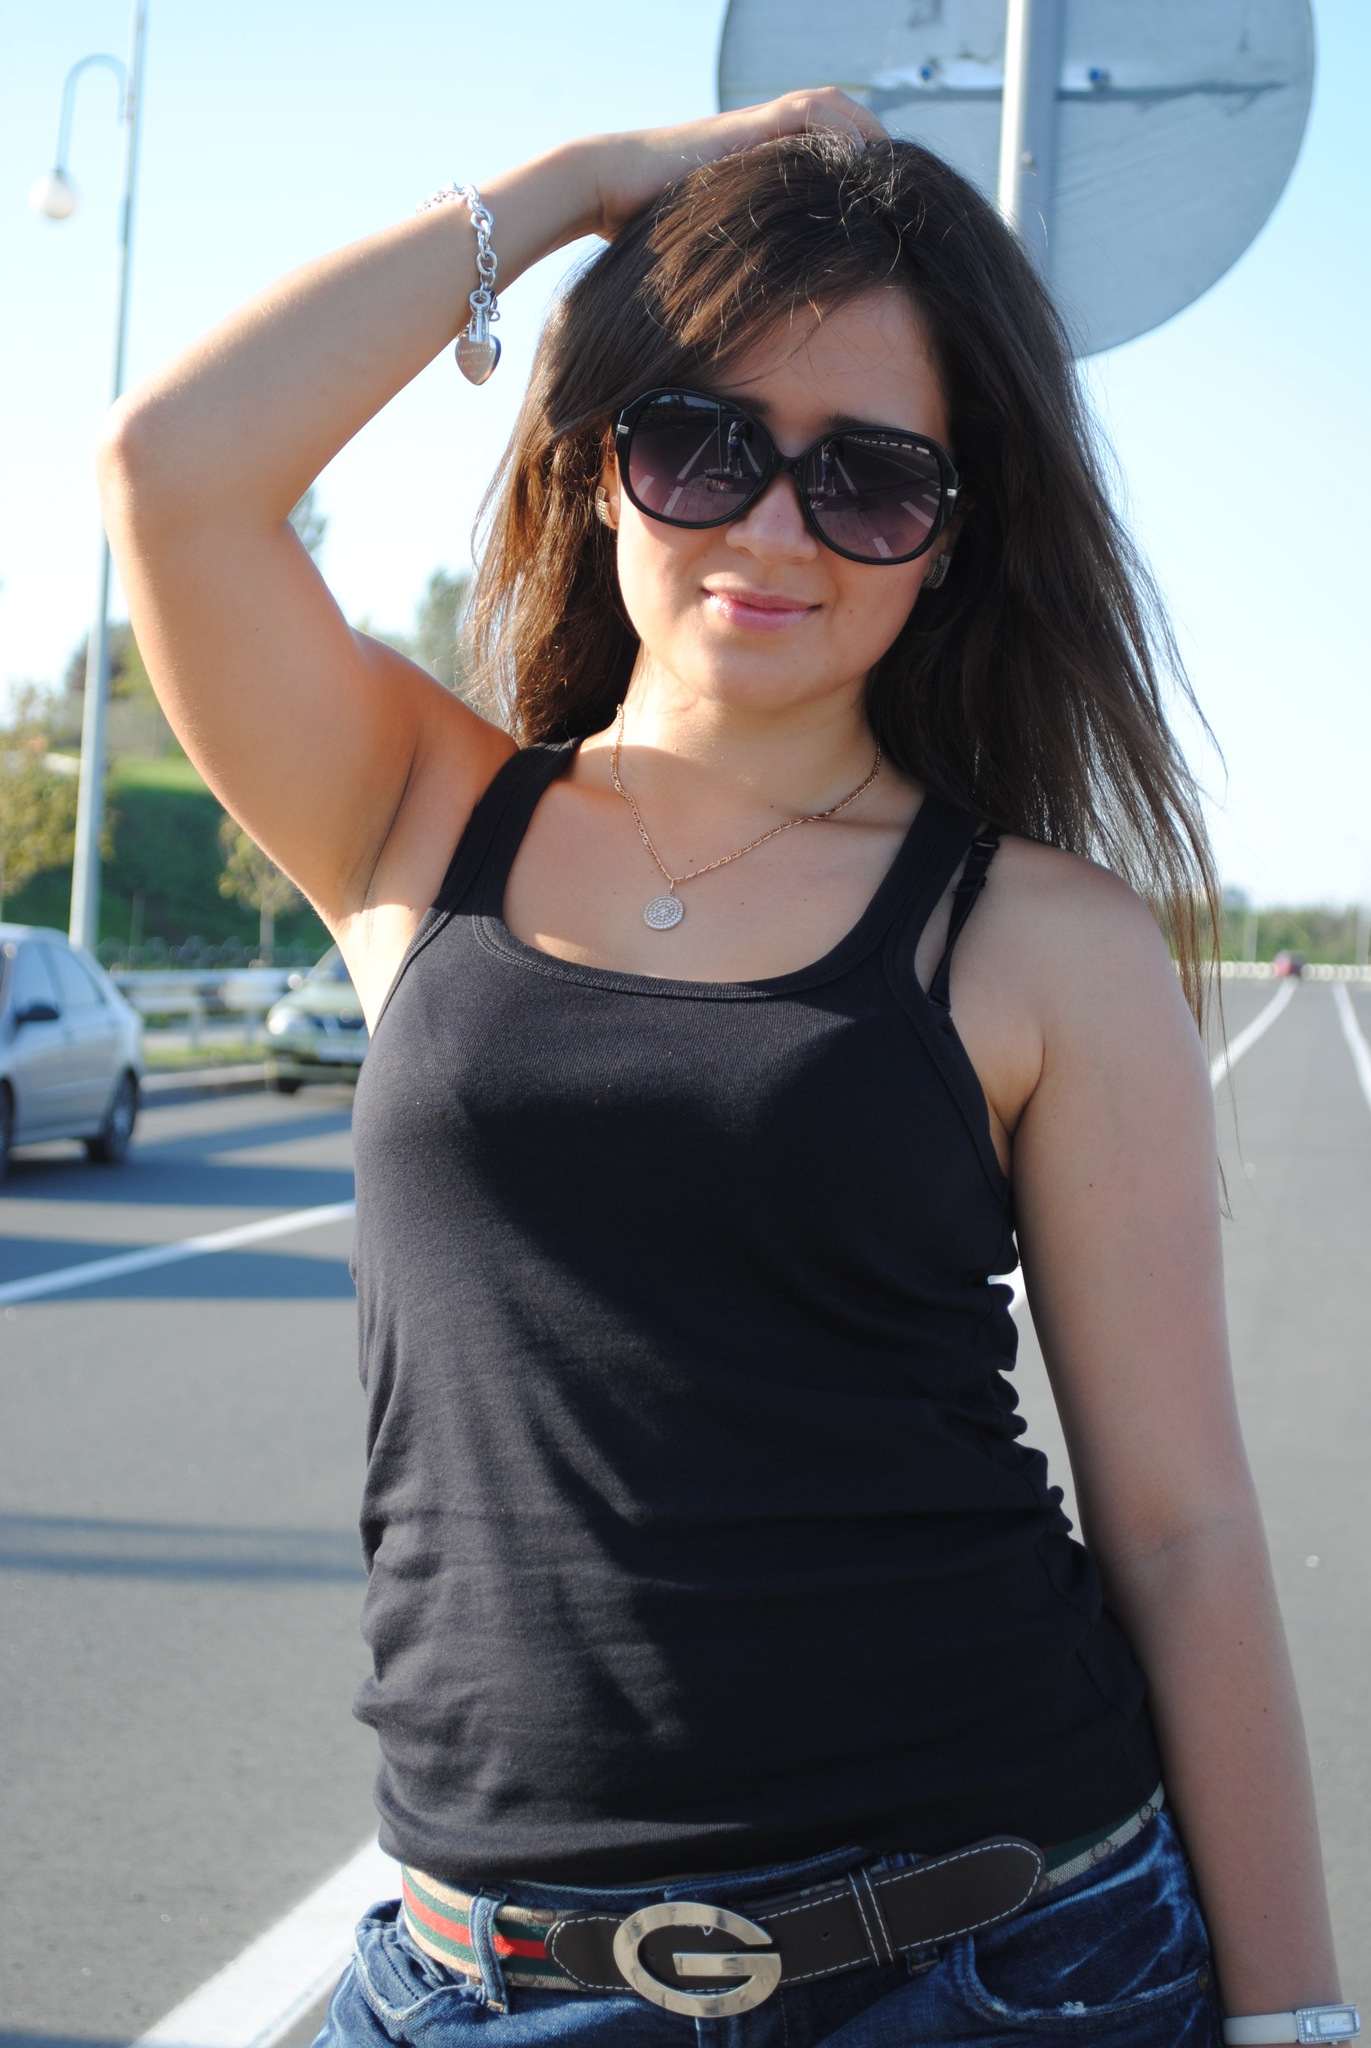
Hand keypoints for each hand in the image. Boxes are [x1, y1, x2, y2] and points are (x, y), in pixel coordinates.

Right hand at [582, 90, 887, 239]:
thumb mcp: (712, 252)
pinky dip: (847, 135)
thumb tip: (756, 331)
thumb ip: (743, 267)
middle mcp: (770, 140)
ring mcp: (762, 127)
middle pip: (846, 128)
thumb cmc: (648, 232)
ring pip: (839, 112)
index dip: (865, 178)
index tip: (891, 213)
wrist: (610, 190)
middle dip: (881, 155)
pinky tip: (866, 167)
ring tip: (896, 177)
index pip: (833, 157)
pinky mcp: (754, 124)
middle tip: (911, 192)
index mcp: (765, 165)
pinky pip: (816, 115)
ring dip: (872, 140)